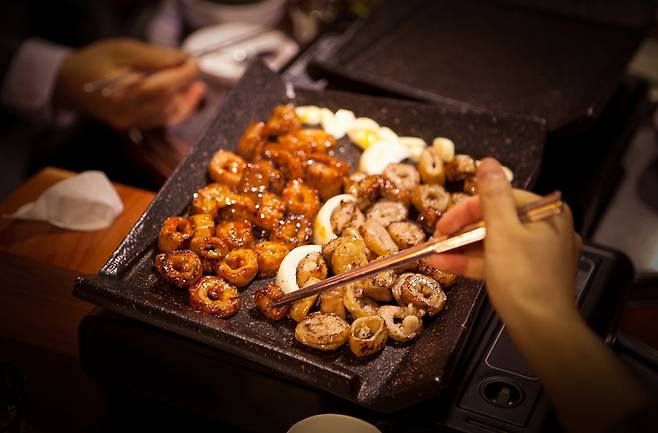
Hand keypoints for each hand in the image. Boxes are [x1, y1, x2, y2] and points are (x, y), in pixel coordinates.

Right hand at [54, 38, 205, 129]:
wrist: (69, 84)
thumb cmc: (94, 62)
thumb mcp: (122, 49)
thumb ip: (154, 56)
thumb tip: (182, 59)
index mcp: (120, 91)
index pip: (162, 86)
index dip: (183, 75)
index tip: (194, 63)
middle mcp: (125, 112)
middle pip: (168, 101)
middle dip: (186, 85)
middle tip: (193, 70)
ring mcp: (129, 122)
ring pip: (168, 114)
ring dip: (185, 99)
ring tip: (194, 84)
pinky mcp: (132, 126)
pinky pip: (162, 120)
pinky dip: (176, 108)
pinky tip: (183, 96)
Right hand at [426, 158, 581, 327]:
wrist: (542, 329)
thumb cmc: (525, 279)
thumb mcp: (502, 232)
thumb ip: (493, 196)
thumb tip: (488, 163)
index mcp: (546, 214)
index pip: (500, 198)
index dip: (467, 209)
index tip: (444, 223)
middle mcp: (546, 230)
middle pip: (496, 220)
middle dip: (462, 231)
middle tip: (438, 239)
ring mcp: (538, 254)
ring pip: (494, 243)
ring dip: (462, 248)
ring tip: (435, 253)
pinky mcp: (529, 275)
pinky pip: (498, 261)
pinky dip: (473, 263)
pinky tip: (446, 265)